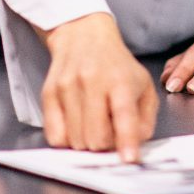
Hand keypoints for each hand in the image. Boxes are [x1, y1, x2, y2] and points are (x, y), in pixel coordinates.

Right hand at [40, 12, 157, 161]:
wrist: (83, 35)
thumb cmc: (116, 65)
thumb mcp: (143, 86)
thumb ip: (145, 120)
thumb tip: (133, 145)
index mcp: (120, 80)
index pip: (123, 113)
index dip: (126, 140)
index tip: (128, 158)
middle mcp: (91, 81)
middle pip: (96, 138)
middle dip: (105, 146)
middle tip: (109, 131)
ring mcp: (67, 86)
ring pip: (76, 140)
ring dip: (87, 142)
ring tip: (93, 123)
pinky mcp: (49, 92)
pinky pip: (55, 136)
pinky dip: (67, 139)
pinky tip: (76, 124)